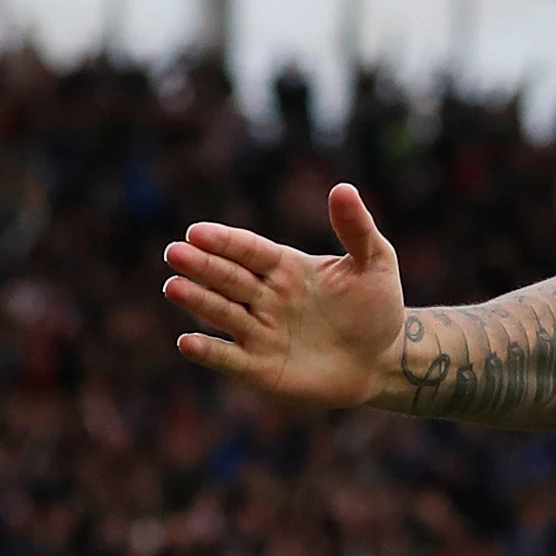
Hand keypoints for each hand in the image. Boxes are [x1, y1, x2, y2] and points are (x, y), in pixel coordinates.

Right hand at [163, 183, 405, 408]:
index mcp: (286, 268)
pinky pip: (228, 358)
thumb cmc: (377, 307)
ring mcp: (259, 332)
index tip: (197, 232)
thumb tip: (343, 188)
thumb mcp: (376, 263)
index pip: (250, 250)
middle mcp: (265, 297)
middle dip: (202, 266)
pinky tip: (187, 342)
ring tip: (173, 286)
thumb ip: (357, 228)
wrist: (383, 359)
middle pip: (228, 278)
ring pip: (222, 313)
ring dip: (197, 300)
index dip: (225, 242)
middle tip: (175, 252)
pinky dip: (208, 351)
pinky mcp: (259, 368)